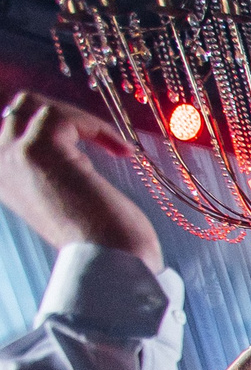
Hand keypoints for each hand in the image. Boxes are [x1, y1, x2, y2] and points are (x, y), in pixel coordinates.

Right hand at [0, 93, 159, 268]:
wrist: (111, 265)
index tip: (91, 142)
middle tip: (101, 138)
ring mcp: (13, 155)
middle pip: (19, 108)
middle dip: (64, 114)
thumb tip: (64, 136)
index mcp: (3, 178)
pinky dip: (98, 127)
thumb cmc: (101, 241)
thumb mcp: (66, 196)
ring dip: (80, 118)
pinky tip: (121, 151)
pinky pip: (63, 115)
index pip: (11, 127)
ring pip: (36, 104)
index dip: (48, 124)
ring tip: (113, 145)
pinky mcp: (38, 149)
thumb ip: (54, 168)